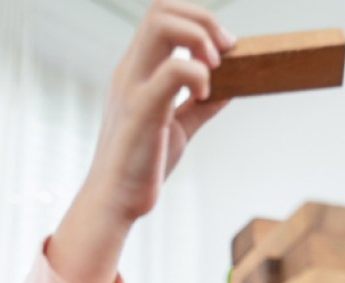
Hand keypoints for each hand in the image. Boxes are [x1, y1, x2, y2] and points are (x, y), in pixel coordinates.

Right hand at [49, 0, 233, 282]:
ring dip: (199, 36)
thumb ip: (200, 105)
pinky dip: (198, 74)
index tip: (223, 49)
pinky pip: (173, 70)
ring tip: (215, 68)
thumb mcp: (178, 128)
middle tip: (226, 50)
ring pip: (161, 23)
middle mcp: (131, 70)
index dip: (197, 19)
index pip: (161, 15)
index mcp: (137, 71)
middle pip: (161, 8)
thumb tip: (230, 88)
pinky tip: (205, 94)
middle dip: (203, 18)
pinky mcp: (141, 110)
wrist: (115, 201)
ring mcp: (133, 87)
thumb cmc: (142, 168)